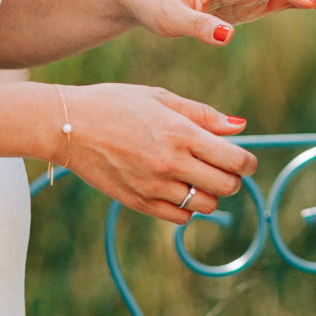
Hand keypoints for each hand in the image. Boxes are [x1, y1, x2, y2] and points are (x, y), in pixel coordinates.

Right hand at [55, 83, 257, 223]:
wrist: (67, 126)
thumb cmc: (115, 104)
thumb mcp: (160, 97)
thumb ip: (202, 114)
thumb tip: (239, 126)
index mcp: (181, 133)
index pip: (235, 159)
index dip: (248, 162)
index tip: (246, 160)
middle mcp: (171, 163)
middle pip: (226, 186)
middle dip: (232, 178)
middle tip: (223, 167)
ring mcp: (154, 186)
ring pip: (205, 205)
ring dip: (210, 194)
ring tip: (197, 177)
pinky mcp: (138, 202)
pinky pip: (180, 217)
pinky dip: (187, 207)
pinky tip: (177, 188)